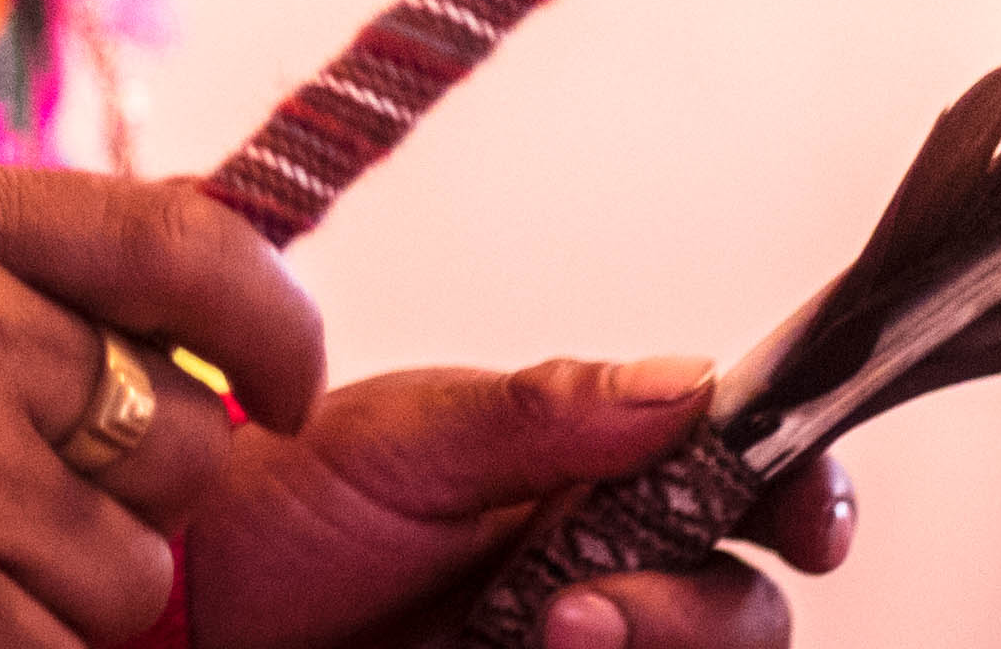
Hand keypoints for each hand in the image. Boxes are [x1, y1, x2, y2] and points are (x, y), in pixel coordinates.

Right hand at [0, 159, 325, 643]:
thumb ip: (25, 261)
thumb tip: (223, 320)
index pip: (190, 247)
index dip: (275, 325)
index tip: (286, 382)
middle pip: (181, 434)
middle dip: (128, 480)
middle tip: (10, 483)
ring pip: (135, 567)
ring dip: (68, 583)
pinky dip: (18, 647)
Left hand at [183, 357, 857, 648]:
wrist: (192, 599)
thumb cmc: (286, 500)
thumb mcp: (406, 438)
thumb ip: (545, 411)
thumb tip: (690, 379)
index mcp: (597, 469)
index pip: (747, 474)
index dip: (805, 492)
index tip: (808, 520)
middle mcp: (611, 561)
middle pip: (745, 598)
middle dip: (701, 603)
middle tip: (590, 601)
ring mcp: (581, 640)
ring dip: (657, 641)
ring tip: (543, 630)